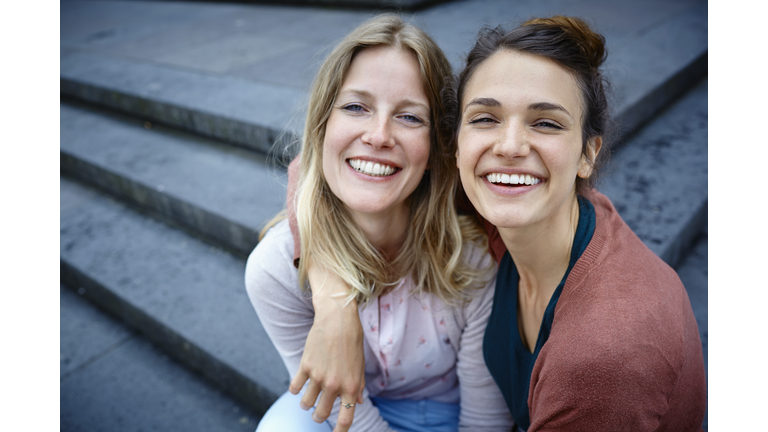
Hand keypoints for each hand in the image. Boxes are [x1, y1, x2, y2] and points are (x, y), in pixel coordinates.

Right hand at [290, 260, 364, 431]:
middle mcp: (334, 384)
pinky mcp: (305, 367)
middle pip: (321, 414)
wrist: (338, 319)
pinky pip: (295, 388)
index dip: (340, 431)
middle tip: (318, 413)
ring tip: (308, 400)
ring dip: (307, 404)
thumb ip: (358, 385)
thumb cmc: (352, 340)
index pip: (346, 418)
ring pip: (306, 404)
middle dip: (319, 416)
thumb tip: (357, 403)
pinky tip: (299, 387)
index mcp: (352, 386)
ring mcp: (318, 377)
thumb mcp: (359, 364)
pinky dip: (296, 390)